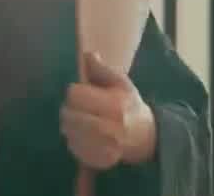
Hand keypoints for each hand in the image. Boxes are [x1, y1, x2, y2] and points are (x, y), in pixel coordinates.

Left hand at [60, 52, 156, 169]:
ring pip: (68, 131)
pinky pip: (73, 147)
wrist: (145, 137)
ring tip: (80, 121)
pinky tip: (83, 135)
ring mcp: (104, 146)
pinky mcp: (98, 160)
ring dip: (69, 124)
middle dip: (70, 109)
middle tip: (78, 108)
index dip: (76, 92)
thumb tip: (87, 54)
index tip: (82, 93)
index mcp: (114, 105)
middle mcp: (109, 127)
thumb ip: (102, 69)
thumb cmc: (130, 106)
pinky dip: (74, 140)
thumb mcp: (121, 84)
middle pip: (68, 114)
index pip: (75, 94)